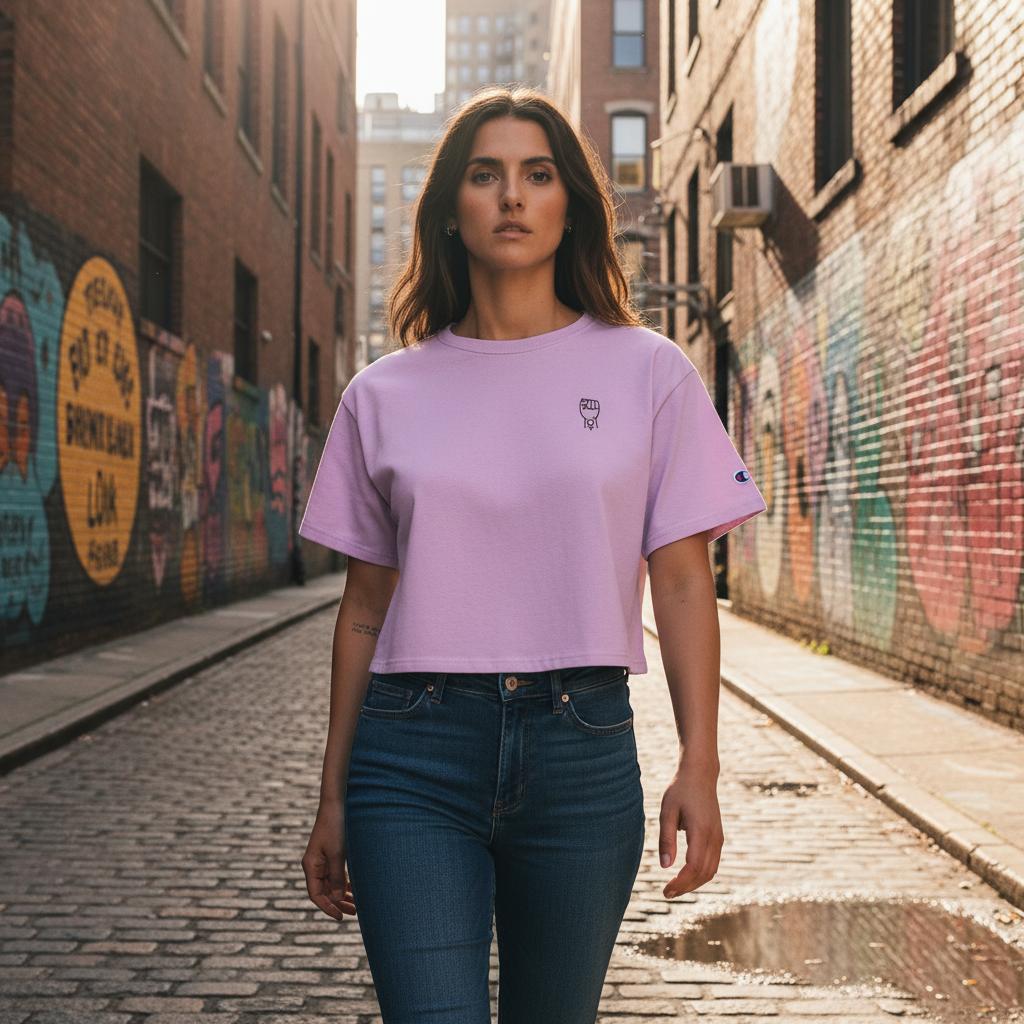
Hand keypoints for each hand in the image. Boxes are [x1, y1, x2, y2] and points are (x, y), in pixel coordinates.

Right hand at [301, 802, 355, 919]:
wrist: (337, 803)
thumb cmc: (336, 826)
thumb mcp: (338, 854)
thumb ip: (337, 877)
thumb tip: (338, 899)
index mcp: (311, 866)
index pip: (316, 895)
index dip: (327, 908)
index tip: (340, 917)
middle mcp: (315, 865)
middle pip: (324, 892)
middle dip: (338, 904)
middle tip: (354, 913)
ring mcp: (323, 860)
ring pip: (331, 884)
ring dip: (342, 895)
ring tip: (357, 906)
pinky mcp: (332, 854)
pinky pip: (336, 875)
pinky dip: (345, 884)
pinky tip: (355, 890)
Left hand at [659, 763, 722, 898]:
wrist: (700, 775)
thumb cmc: (680, 791)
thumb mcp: (667, 811)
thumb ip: (666, 838)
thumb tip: (665, 866)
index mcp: (701, 831)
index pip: (693, 866)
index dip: (680, 883)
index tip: (665, 890)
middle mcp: (714, 837)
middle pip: (704, 873)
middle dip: (686, 887)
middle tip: (667, 893)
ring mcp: (719, 838)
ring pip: (711, 871)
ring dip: (694, 883)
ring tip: (675, 888)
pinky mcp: (719, 837)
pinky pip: (713, 863)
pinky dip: (701, 875)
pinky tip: (686, 876)